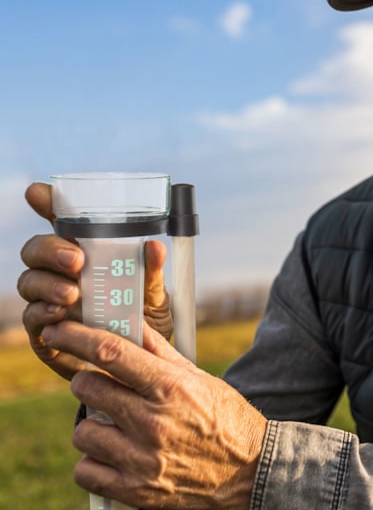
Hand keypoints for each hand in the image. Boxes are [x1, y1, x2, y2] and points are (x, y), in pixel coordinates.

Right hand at [18, 182, 173, 380]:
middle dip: (50, 250)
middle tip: (76, 260)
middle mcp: (62, 273)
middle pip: (36, 249)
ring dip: (47, 284)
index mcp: (88, 255)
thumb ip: (151, 274)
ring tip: (72, 293)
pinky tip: (60, 315)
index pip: (62, 223)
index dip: (47, 204)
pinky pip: (32, 318)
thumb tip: (154, 246)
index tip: (38, 193)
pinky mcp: (44, 332)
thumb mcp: (155, 297)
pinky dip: (43, 314)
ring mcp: (49, 301)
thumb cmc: (145, 322)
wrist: (139, 367)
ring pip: (29, 281)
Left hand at [41, 320, 266, 508]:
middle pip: (88, 388)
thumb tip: (130, 324)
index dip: (77, 337)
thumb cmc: (225, 416)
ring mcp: (142, 460)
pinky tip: (114, 451)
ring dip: (93, 423)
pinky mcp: (136, 491)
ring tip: (114, 423)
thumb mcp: (198, 377)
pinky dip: (94, 459)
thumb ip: (159, 351)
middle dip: (87, 380)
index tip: (58, 331)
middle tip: (102, 383)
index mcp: (170, 387)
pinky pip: (85, 471)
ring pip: (83, 431)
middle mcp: (153, 422)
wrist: (249, 471)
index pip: (110, 354)